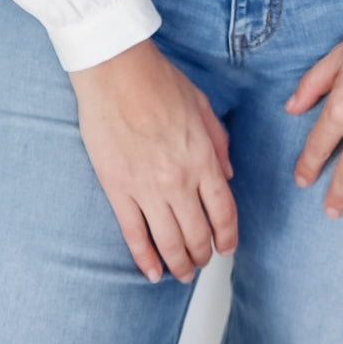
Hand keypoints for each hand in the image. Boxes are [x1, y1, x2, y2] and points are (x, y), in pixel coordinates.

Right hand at [69, 38, 237, 283]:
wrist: (115, 71)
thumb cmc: (158, 80)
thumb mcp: (202, 105)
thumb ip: (218, 143)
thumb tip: (227, 176)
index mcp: (202, 158)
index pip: (223, 213)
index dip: (227, 237)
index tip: (226, 247)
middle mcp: (178, 180)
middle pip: (197, 234)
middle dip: (203, 255)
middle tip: (201, 261)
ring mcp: (146, 188)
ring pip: (169, 242)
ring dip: (179, 264)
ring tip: (182, 272)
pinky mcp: (117, 190)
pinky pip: (134, 236)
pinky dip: (145, 259)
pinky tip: (152, 272)